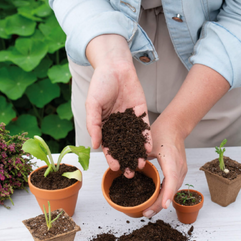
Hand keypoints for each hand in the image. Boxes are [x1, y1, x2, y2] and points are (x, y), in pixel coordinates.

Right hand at [85, 35, 151, 177]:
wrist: (116, 67)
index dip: (111, 158)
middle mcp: (118, 127)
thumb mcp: (92, 105)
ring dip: (137, 153)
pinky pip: (144, 129)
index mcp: (104, 126)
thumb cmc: (100, 85)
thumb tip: (95, 145)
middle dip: (126, 161)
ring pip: (134, 142)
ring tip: (140, 164)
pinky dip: (146, 139)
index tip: (115, 168)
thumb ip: (94, 125)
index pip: (108, 146)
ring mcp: (130, 122)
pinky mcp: (141, 115)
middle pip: (122, 148)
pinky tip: (148, 149)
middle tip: (130, 174)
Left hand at [143, 117, 187, 217]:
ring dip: (161, 202)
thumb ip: (138, 158)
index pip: (171, 180)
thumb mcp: (147, 144)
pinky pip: (172, 187)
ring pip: (173, 191)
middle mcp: (179, 168)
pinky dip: (164, 195)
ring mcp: (182, 170)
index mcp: (172, 160)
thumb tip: (126, 171)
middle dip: (159, 204)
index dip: (166, 194)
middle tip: (146, 213)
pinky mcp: (180, 172)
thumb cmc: (162, 132)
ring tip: (148, 211)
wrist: (175, 126)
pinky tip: (154, 201)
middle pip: (171, 190)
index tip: (162, 206)